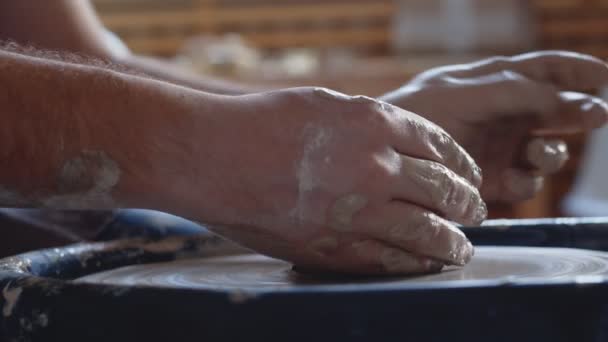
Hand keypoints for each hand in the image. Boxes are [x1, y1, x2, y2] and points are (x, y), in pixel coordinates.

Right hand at [173, 87, 485, 274]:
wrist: (211, 156)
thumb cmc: (260, 122)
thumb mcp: (324, 104)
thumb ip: (367, 122)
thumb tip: (397, 142)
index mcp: (375, 123)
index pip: (440, 147)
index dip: (462, 166)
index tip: (469, 177)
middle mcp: (376, 166)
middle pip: (444, 191)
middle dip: (468, 205)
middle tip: (476, 213)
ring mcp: (358, 210)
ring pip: (428, 233)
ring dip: (452, 243)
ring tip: (461, 249)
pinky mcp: (334, 246)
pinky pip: (389, 260)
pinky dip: (415, 264)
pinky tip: (425, 265)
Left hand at [381, 51, 607, 201]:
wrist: (384, 154)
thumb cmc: (418, 113)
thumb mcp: (464, 94)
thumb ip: (516, 92)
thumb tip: (570, 97)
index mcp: (495, 84)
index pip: (545, 71)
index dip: (579, 72)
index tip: (606, 77)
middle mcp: (503, 116)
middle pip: (556, 113)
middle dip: (577, 114)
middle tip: (594, 116)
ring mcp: (500, 149)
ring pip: (546, 152)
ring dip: (552, 154)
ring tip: (540, 153)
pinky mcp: (492, 181)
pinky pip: (526, 182)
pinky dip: (528, 181)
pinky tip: (516, 177)